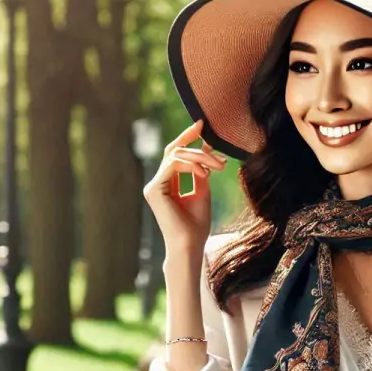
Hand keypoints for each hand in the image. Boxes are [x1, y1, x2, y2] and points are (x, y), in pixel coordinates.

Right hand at [142, 118, 227, 253]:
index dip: (187, 138)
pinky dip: (191, 165)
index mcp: (167, 184)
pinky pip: (173, 165)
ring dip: (200, 157)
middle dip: (195, 143)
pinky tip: (205, 173)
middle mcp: (157, 183)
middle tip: (214, 141)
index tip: (203, 126)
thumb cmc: (196, 225)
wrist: (190, 245)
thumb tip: (206, 149)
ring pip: (175, 156)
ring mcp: (153, 186)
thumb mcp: (202, 191)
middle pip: (175, 151)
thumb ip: (201, 172)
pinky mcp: (154, 189)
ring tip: (218, 166)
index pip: (175, 154)